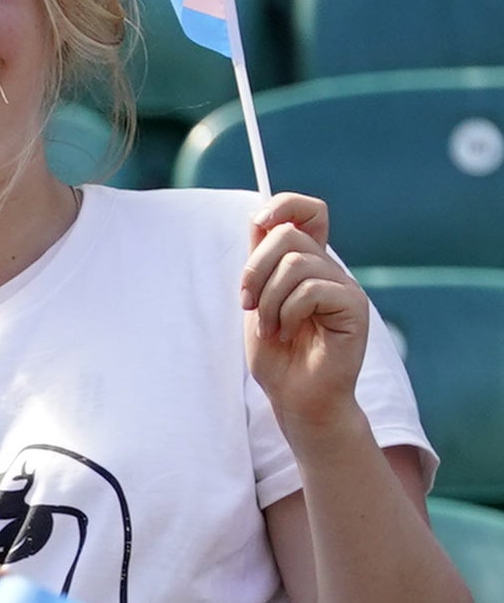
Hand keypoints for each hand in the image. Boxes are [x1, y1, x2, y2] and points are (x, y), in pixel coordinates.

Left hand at [242, 190, 373, 437]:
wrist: (296, 397)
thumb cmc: (276, 354)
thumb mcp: (257, 300)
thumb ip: (261, 262)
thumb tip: (258, 217)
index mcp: (308, 263)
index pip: (310, 211)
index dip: (286, 205)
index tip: (259, 222)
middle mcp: (330, 269)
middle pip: (288, 235)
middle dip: (255, 271)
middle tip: (249, 306)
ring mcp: (345, 286)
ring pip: (295, 264)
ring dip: (269, 302)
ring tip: (272, 329)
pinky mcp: (354, 306)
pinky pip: (311, 290)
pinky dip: (287, 314)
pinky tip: (289, 334)